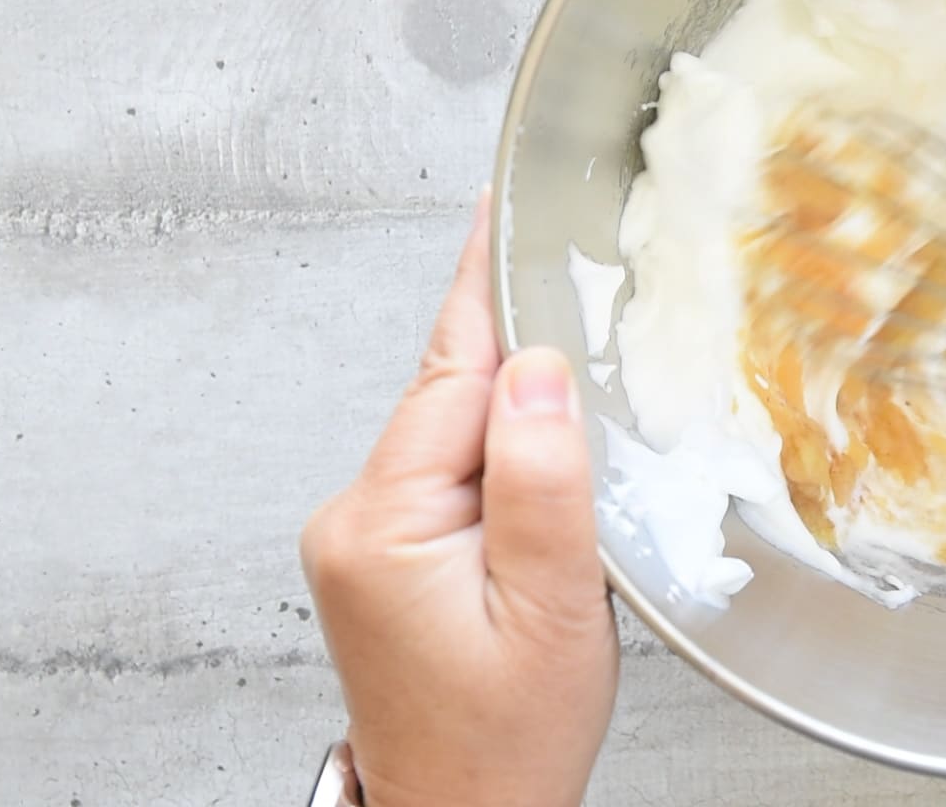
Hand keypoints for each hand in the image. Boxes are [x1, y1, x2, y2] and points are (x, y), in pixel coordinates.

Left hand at [301, 193, 617, 806]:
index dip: (493, 292)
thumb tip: (540, 369)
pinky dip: (505, 455)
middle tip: (590, 295)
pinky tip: (550, 474)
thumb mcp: (552, 610)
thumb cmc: (505, 738)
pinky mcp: (383, 551)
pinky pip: (451, 467)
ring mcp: (363, 534)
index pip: (453, 373)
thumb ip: (546, 483)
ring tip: (590, 417)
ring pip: (457, 429)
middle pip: (453, 391)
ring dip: (522, 414)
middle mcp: (355, 517)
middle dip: (525, 355)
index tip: (501, 206)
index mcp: (385, 520)